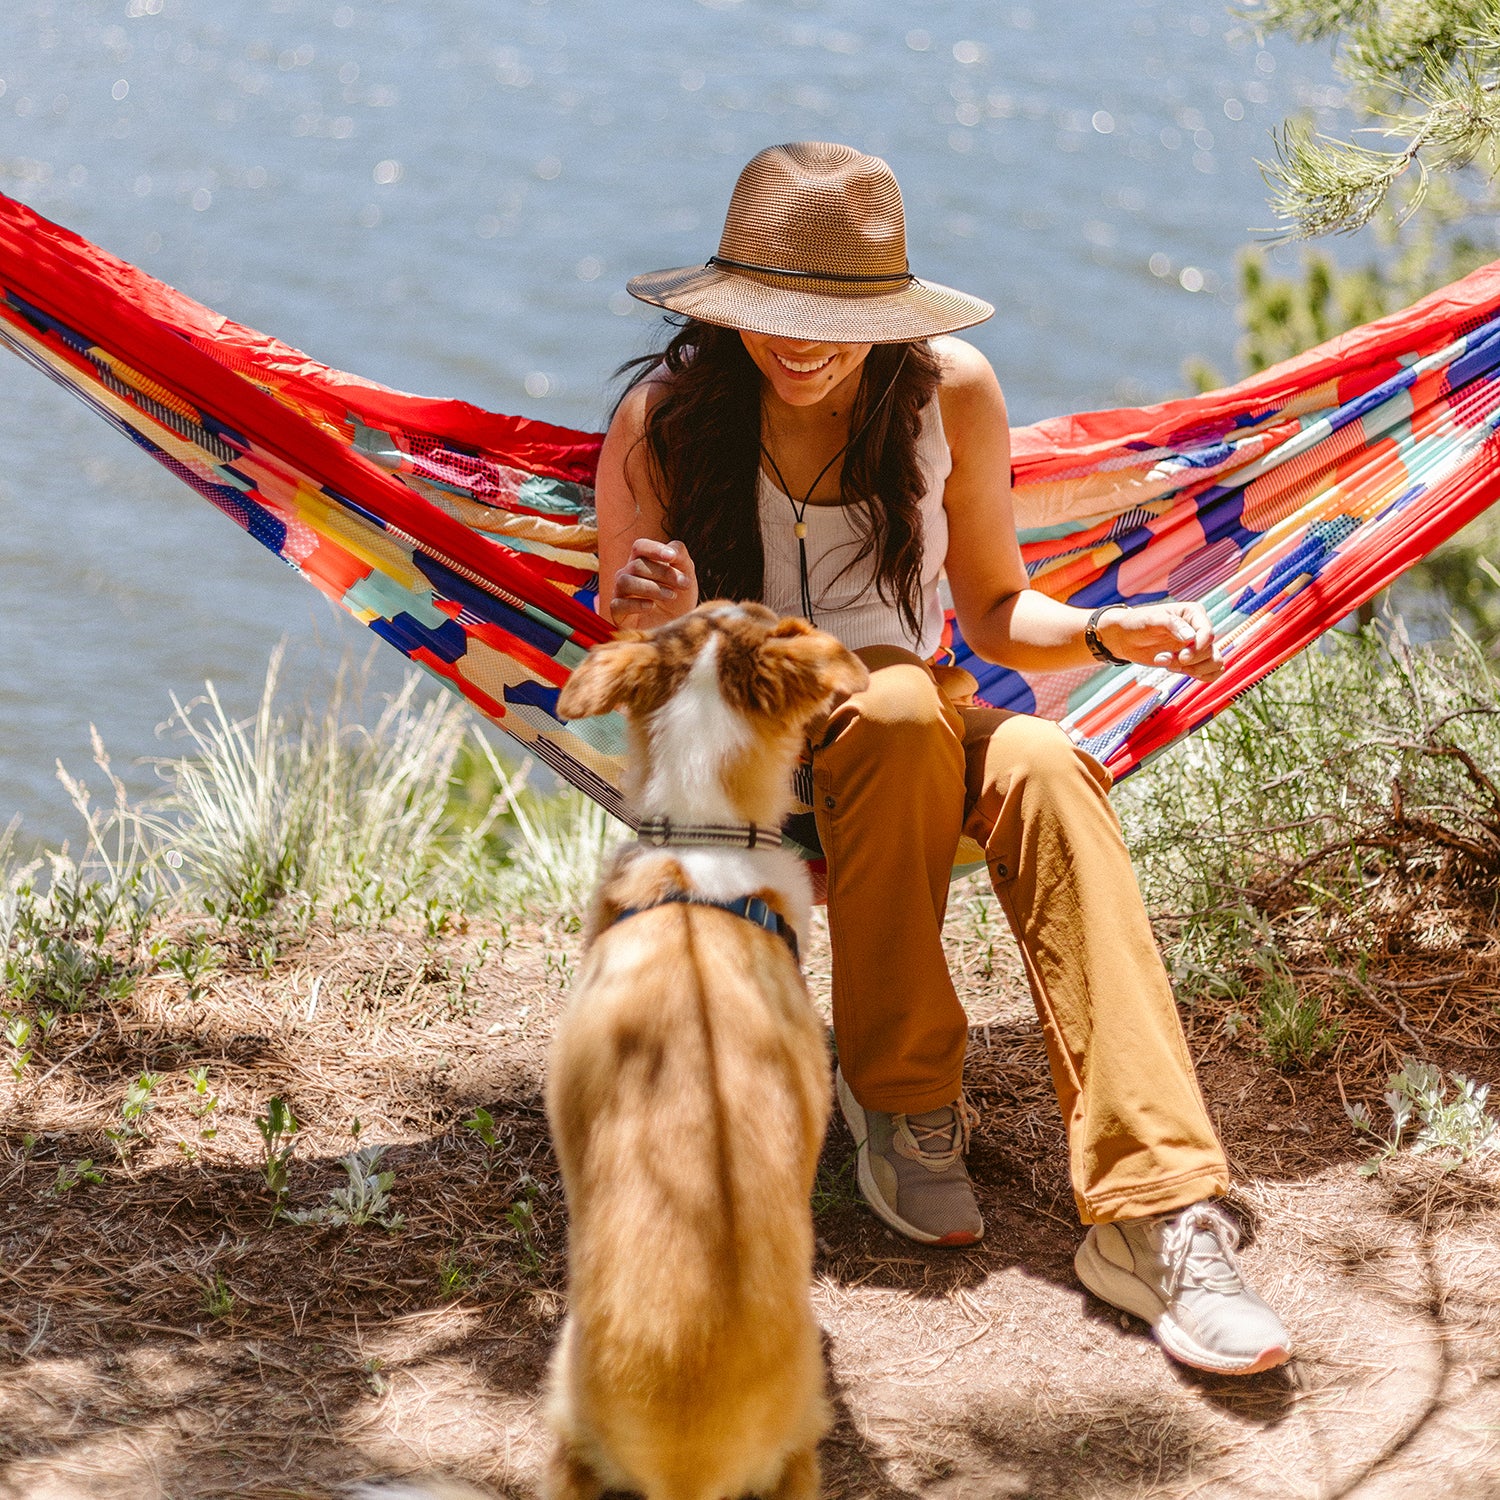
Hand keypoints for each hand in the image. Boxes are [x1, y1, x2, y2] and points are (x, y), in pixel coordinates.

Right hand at [609, 538, 698, 627]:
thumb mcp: (686, 576)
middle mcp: (628, 574)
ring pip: (625, 581)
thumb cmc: (680, 599)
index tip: (672, 557)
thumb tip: (672, 550)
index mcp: (642, 561)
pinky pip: (618, 604)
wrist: (677, 627)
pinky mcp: (617, 612)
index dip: (654, 549)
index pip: (640, 546)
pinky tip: (652, 606)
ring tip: (671, 596)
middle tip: (684, 584)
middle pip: (637, 565)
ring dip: (651, 587)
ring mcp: (620, 593)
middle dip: (664, 573)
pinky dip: (636, 604)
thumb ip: (681, 558)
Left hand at [1098, 601, 1222, 680]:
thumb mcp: (1151, 619)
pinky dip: (1200, 676)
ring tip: (1169, 664)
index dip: (1198, 648)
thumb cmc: (1137, 623)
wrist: (1126, 638)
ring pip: (1216, 663)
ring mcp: (1198, 645)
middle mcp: (1199, 629)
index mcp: (1193, 613)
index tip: (1182, 656)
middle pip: (1210, 651)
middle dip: (1187, 660)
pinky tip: (1178, 671)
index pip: (1208, 633)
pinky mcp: (1193, 660)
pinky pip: (1212, 672)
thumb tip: (1191, 637)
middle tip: (1162, 658)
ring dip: (1193, 669)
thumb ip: (1172, 625)